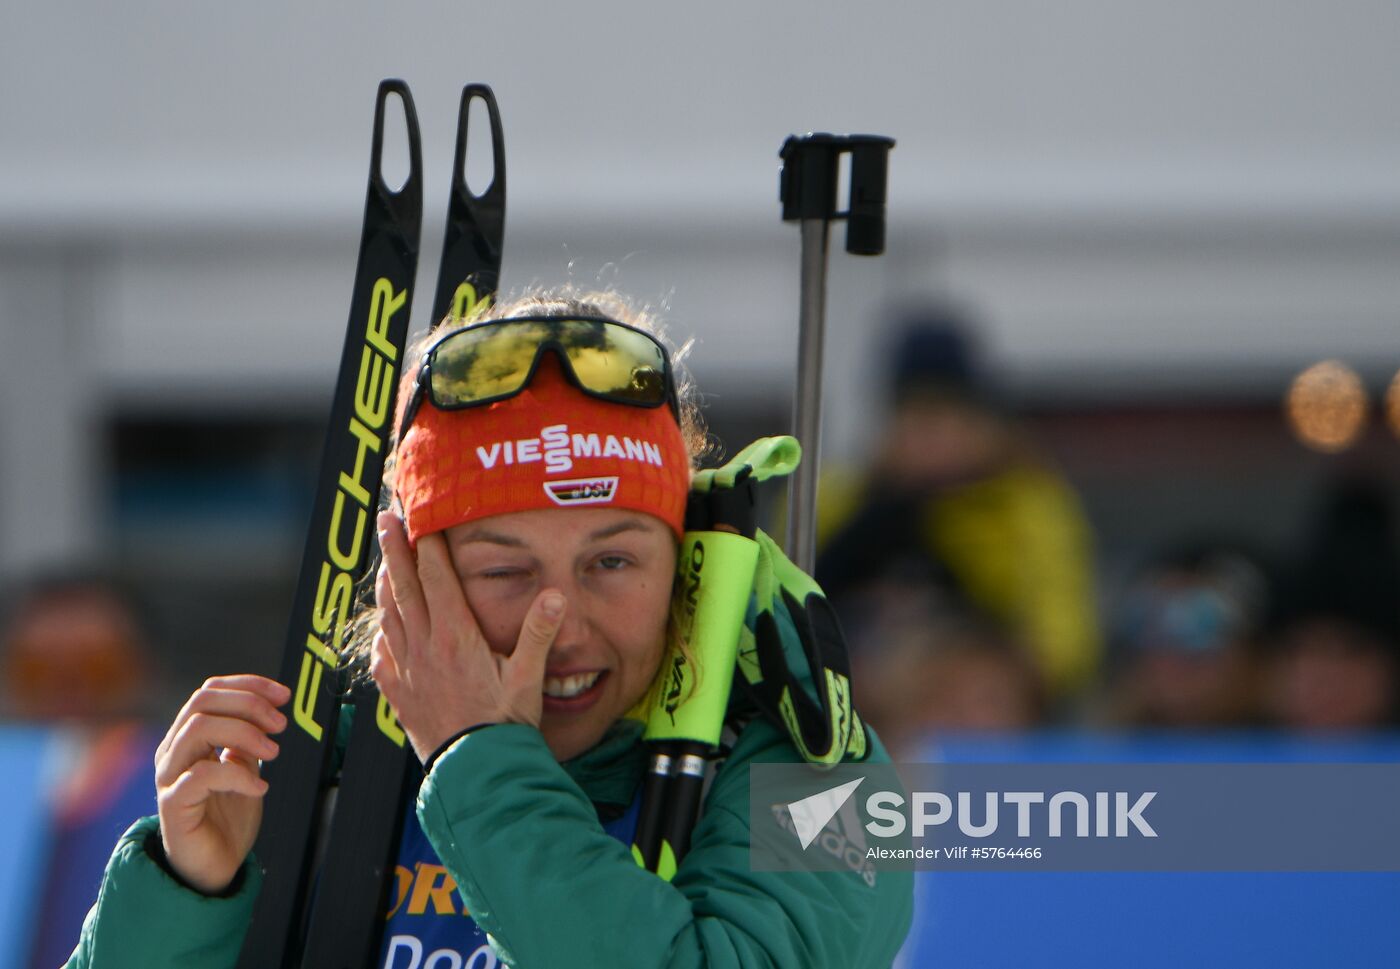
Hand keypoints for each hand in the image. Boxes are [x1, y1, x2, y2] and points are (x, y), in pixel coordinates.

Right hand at [155, 674, 288, 893]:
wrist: (215, 867)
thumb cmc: (227, 818)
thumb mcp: (246, 768)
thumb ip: (249, 741)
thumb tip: (271, 711)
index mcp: (188, 738)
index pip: (209, 691)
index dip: (248, 686)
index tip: (283, 695)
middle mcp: (173, 751)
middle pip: (202, 702)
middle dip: (248, 705)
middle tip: (280, 725)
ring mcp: (169, 777)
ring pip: (198, 729)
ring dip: (244, 734)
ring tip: (272, 753)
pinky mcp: (173, 805)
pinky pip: (200, 775)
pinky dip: (236, 774)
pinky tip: (258, 787)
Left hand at [371, 511, 566, 763]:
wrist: (475, 772)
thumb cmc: (503, 727)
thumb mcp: (527, 677)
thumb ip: (538, 633)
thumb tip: (555, 596)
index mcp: (455, 637)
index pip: (437, 579)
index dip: (428, 545)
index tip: (421, 519)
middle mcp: (425, 647)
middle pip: (404, 587)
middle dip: (394, 550)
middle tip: (385, 520)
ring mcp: (407, 670)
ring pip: (389, 615)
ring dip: (385, 584)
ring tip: (383, 562)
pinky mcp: (397, 693)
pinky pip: (383, 651)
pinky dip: (382, 629)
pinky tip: (384, 624)